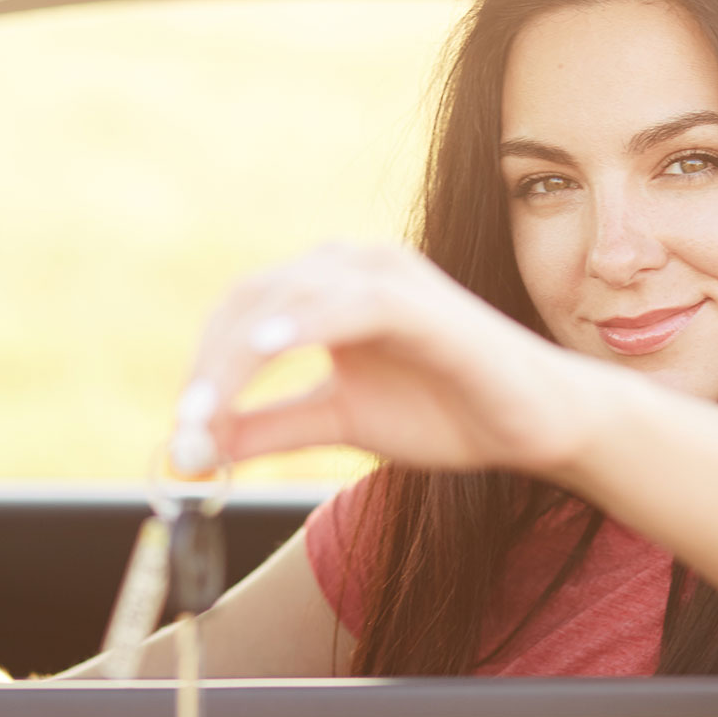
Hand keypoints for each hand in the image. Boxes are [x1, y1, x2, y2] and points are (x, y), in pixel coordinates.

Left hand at [176, 243, 608, 477]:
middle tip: (186, 430)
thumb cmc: (448, 413)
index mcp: (330, 290)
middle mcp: (352, 268)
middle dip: (209, 368)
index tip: (183, 434)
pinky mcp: (418, 301)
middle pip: (252, 300)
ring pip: (287, 299)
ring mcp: (386, 278)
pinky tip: (265, 353)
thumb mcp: (338, 422)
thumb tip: (198, 448)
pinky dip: (301, 324)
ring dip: (237, 355)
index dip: (204, 369)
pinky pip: (347, 304)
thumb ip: (270, 428)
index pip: (243, 313)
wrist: (535, 425)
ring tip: (205, 410)